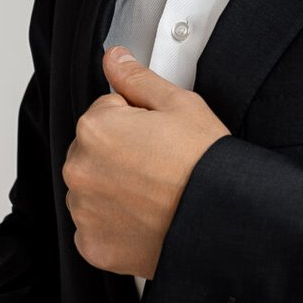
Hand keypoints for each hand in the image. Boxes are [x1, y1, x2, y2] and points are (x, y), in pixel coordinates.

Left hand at [62, 46, 230, 279]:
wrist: (222, 219)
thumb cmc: (205, 164)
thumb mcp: (179, 104)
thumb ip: (137, 78)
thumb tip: (114, 58)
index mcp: (96, 127)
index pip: (105, 113)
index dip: (136, 122)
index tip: (159, 138)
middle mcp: (80, 169)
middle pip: (93, 152)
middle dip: (119, 155)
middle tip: (159, 166)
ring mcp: (84, 210)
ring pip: (92, 189)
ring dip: (114, 190)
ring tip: (155, 194)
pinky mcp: (92, 244)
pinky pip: (95, 228)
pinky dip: (115, 226)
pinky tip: (146, 219)